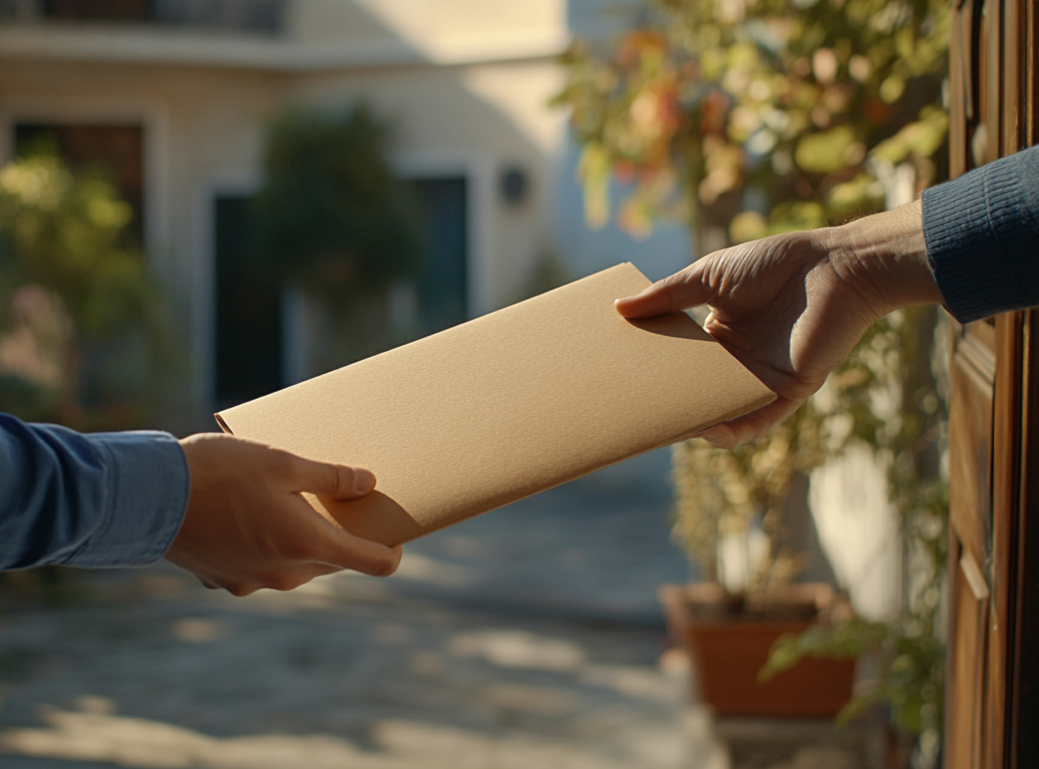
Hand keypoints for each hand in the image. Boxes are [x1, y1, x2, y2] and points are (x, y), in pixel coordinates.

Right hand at [165, 433, 401, 595]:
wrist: (147, 496)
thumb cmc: (220, 473)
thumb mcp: (284, 463)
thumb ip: (332, 478)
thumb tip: (368, 483)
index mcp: (308, 545)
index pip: (373, 562)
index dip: (391, 551)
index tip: (394, 534)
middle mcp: (285, 574)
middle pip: (332, 561)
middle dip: (340, 535)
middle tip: (337, 499)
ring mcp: (251, 582)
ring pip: (295, 564)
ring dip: (299, 538)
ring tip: (287, 500)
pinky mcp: (222, 580)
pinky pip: (259, 565)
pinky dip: (264, 544)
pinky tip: (248, 513)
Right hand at [616, 200, 943, 446]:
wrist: (834, 267)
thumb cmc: (775, 263)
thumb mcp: (708, 276)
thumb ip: (666, 296)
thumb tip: (618, 308)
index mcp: (718, 332)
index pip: (677, 359)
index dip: (650, 366)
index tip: (617, 372)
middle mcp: (736, 359)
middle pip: (693, 388)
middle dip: (662, 399)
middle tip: (627, 407)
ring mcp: (759, 378)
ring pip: (719, 409)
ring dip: (691, 420)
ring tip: (657, 426)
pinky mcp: (785, 393)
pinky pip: (754, 421)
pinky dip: (730, 430)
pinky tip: (705, 430)